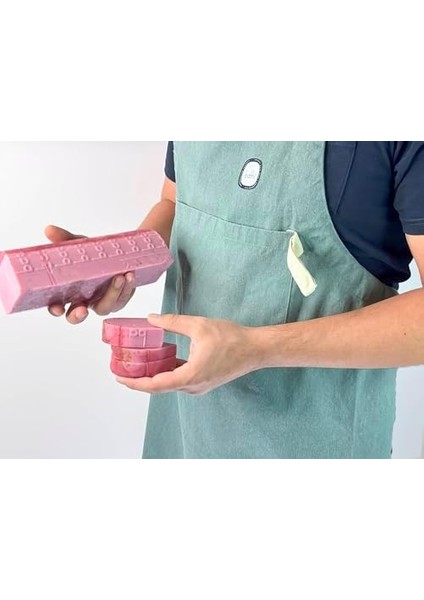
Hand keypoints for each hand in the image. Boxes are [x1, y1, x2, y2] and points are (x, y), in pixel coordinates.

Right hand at [44, 225, 135, 323]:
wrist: (118, 250)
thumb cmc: (93, 253)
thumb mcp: (79, 244)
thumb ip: (65, 238)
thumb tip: (49, 230)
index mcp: (68, 291)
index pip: (57, 305)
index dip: (55, 309)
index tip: (57, 308)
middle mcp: (84, 300)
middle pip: (77, 315)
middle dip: (78, 315)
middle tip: (83, 309)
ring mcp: (102, 301)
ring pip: (104, 307)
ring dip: (112, 294)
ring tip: (119, 276)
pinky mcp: (119, 299)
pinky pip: (122, 298)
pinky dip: (127, 287)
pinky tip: (129, 275)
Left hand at [116, 313, 260, 394]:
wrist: (255, 349)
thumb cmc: (232, 339)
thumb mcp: (198, 325)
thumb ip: (172, 322)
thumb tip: (151, 318)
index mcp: (190, 376)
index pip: (155, 385)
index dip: (134, 383)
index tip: (119, 378)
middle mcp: (192, 386)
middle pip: (159, 386)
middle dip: (139, 378)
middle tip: (122, 368)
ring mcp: (198, 386)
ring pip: (169, 383)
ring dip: (152, 375)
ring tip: (137, 362)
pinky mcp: (203, 381)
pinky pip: (179, 380)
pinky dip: (166, 371)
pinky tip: (160, 358)